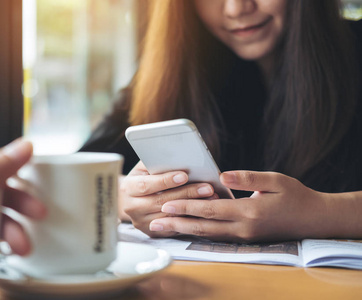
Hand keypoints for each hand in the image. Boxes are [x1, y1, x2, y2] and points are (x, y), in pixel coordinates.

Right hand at [120, 161, 217, 237]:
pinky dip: (190, 219)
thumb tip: (176, 155)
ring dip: (192, 208)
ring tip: (211, 199)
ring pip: (169, 217)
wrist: (130, 199)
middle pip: (161, 202)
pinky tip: (205, 211)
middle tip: (207, 188)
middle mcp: (131, 207)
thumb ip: (156, 162)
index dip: (165, 181)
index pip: (146, 185)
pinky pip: (174, 228)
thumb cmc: (143, 178)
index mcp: (128, 188)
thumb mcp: (144, 168)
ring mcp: (141, 222)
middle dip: (186, 194)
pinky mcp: (152, 232)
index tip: (184, 175)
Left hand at [147, 171, 331, 242]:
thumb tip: (223, 175)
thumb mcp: (276, 180)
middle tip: (154, 222)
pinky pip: (217, 237)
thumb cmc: (296, 196)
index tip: (166, 204)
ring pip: (207, 235)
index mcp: (249, 212)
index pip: (210, 209)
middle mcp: (243, 228)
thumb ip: (248, 178)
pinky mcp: (245, 238)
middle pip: (203, 226)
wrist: (314, 219)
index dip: (186, 207)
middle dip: (177, 223)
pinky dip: (198, 234)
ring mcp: (244, 236)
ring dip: (183, 231)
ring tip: (163, 229)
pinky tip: (186, 230)